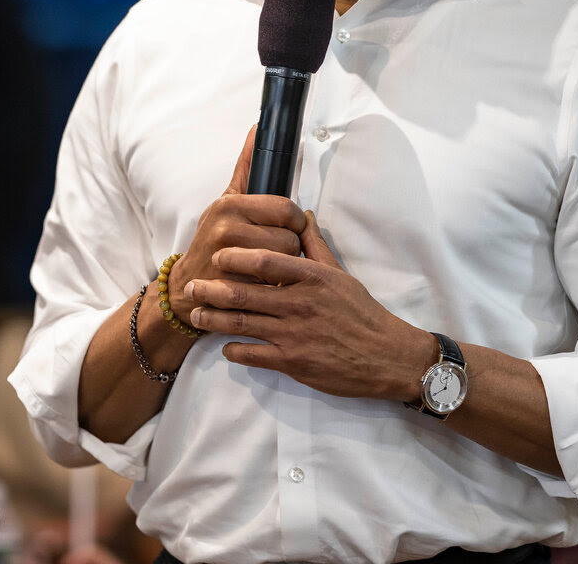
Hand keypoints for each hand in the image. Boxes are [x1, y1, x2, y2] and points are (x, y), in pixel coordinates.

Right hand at [167, 126, 307, 320]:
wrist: (188, 284)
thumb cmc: (214, 239)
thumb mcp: (227, 201)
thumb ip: (246, 168)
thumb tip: (255, 130)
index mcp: (230, 204)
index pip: (285, 208)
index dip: (295, 220)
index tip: (288, 226)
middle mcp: (226, 228)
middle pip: (290, 237)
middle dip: (290, 246)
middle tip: (277, 249)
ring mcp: (227, 258)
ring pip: (285, 260)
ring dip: (285, 266)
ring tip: (270, 265)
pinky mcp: (231, 286)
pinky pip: (273, 282)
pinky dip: (273, 283)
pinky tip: (262, 280)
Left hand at [184, 211, 435, 401]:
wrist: (385, 355)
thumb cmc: (362, 312)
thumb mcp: (341, 274)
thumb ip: (316, 246)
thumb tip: (303, 215)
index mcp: (312, 278)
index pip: (266, 262)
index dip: (237, 257)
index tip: (218, 254)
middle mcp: (300, 304)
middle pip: (246, 293)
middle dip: (213, 289)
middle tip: (192, 285)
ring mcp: (295, 335)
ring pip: (243, 324)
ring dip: (214, 319)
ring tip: (196, 314)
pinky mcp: (294, 362)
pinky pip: (255, 355)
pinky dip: (235, 350)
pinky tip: (224, 346)